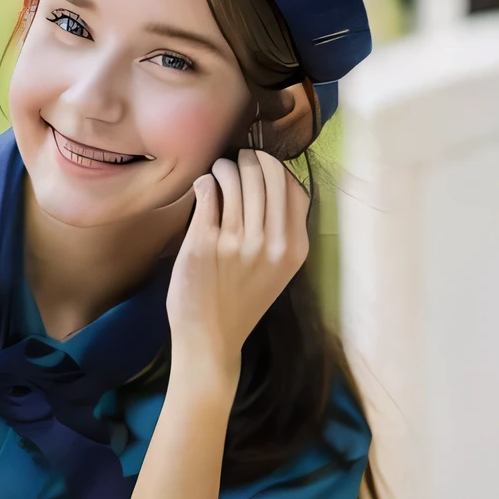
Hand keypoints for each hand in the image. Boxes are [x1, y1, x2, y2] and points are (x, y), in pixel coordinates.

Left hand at [166, 149, 309, 389]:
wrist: (210, 339)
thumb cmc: (243, 301)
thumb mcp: (280, 269)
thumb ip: (285, 230)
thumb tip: (278, 180)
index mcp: (294, 248)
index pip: (291, 186)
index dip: (275, 167)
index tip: (261, 166)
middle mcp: (269, 243)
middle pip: (265, 175)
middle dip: (249, 159)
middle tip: (238, 160)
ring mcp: (237, 242)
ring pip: (235, 178)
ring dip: (225, 167)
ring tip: (219, 172)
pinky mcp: (204, 242)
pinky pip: (208, 192)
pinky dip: (206, 182)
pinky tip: (205, 186)